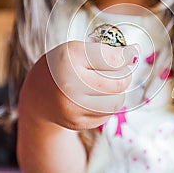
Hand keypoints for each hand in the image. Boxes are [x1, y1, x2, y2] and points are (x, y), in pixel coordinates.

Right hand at [20, 41, 138, 130]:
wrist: (37, 95)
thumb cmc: (62, 67)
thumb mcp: (76, 50)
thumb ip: (104, 51)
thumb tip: (135, 52)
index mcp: (68, 59)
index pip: (113, 59)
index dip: (127, 55)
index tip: (132, 52)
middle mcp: (69, 85)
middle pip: (119, 82)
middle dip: (125, 75)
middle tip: (119, 70)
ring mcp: (73, 107)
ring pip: (117, 101)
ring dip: (118, 92)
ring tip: (108, 84)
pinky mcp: (77, 123)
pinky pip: (108, 114)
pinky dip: (108, 104)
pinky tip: (97, 97)